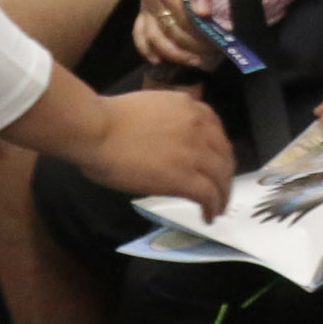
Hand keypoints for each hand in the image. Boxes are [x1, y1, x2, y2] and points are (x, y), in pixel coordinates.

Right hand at [66, 85, 233, 213]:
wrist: (97, 130)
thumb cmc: (107, 119)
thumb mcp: (150, 108)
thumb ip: (168, 121)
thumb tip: (167, 142)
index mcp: (188, 106)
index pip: (216, 129)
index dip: (219, 150)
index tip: (216, 162)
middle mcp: (198, 126)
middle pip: (224, 154)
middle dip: (225, 174)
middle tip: (220, 189)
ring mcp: (194, 151)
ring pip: (221, 176)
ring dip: (222, 195)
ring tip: (217, 209)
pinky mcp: (185, 176)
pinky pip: (208, 195)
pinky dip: (212, 208)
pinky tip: (207, 217)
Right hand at [133, 0, 222, 67]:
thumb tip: (203, 13)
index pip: (183, 17)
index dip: (201, 33)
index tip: (220, 43)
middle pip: (170, 30)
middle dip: (192, 47)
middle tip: (214, 56)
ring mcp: (144, 4)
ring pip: (153, 37)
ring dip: (173, 53)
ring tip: (196, 62)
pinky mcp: (143, 7)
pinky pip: (139, 32)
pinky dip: (146, 48)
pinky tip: (158, 61)